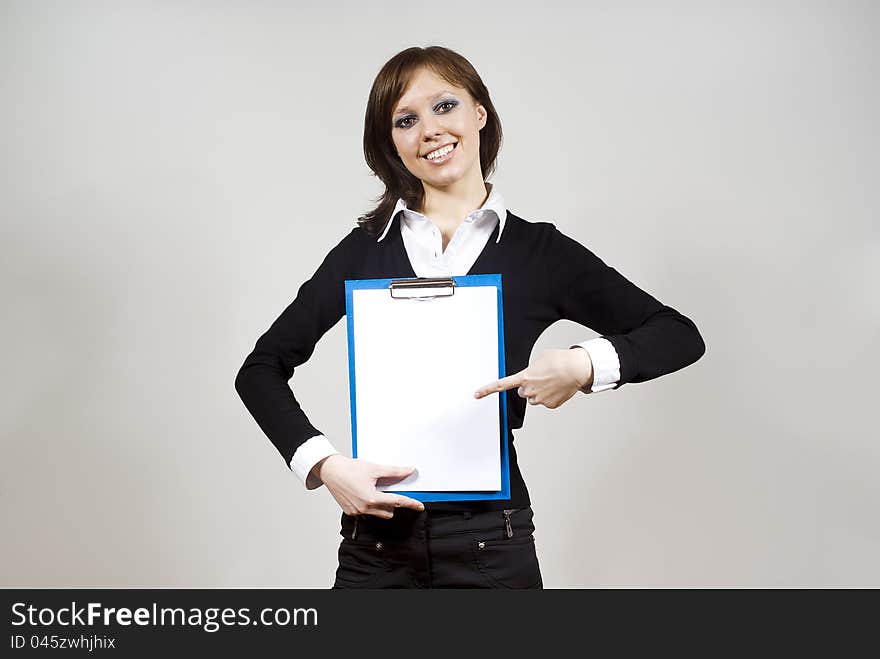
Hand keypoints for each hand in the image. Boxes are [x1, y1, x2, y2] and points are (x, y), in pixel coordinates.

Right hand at [313, 455, 424, 517]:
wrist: (330, 470)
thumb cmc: (348, 469)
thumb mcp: (374, 468)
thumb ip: (394, 472)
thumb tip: (409, 471)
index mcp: (371, 498)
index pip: (397, 502)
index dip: (410, 504)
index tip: (419, 506)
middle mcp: (364, 508)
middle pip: (389, 512)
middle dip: (393, 503)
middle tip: (390, 490)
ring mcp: (356, 512)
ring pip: (378, 514)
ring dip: (382, 505)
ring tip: (376, 491)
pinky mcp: (350, 512)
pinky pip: (367, 513)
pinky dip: (371, 506)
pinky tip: (365, 494)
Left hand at [473, 347, 592, 408]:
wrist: (577, 368)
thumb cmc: (560, 361)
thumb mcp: (540, 359)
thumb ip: (531, 369)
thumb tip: (532, 375)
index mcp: (524, 377)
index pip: (502, 384)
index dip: (487, 390)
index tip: (477, 394)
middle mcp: (529, 390)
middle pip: (523, 391)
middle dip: (528, 386)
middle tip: (541, 378)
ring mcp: (540, 399)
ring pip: (534, 398)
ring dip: (539, 392)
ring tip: (551, 382)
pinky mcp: (550, 405)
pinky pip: (545, 402)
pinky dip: (550, 396)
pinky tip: (557, 388)